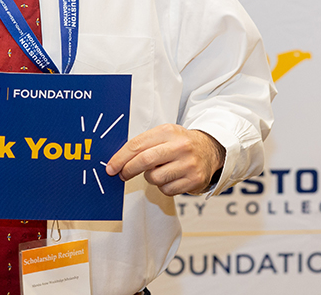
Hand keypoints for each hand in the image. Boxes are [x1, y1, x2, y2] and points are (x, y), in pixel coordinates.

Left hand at [105, 124, 224, 196]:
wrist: (209, 149)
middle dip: (128, 169)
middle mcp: (180, 146)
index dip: (120, 158)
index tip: (111, 167)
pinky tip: (170, 177)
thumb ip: (143, 144)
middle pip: (145, 160)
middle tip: (122, 174)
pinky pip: (167, 189)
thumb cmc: (179, 143)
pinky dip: (163, 186)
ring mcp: (189, 164)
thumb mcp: (163, 135)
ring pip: (155, 178)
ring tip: (157, 171)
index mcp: (168, 131)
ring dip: (150, 177)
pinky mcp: (195, 180)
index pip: (137, 144)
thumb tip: (117, 161)